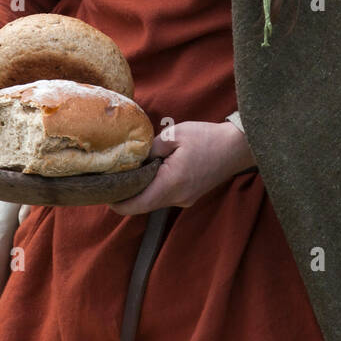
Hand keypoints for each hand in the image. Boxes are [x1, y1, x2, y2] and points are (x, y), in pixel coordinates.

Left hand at [108, 120, 256, 215]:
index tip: (103, 192)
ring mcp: (185, 199)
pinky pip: (165, 195)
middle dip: (126, 194)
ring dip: (141, 190)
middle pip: (143, 205)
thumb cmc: (207, 138)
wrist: (237, 147)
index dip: (117, 202)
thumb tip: (134, 159)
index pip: (136, 205)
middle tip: (111, 178)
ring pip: (154, 200)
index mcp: (171, 184)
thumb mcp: (173, 135)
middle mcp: (177, 198)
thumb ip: (150, 149)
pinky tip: (150, 170)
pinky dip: (154, 187)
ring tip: (129, 171)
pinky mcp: (190, 195)